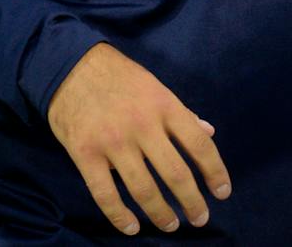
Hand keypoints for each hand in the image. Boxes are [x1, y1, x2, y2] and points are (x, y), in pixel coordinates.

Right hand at [47, 43, 230, 236]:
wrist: (69, 64)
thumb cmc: (118, 77)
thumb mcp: (154, 86)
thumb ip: (180, 113)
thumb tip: (208, 132)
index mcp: (163, 104)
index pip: (198, 144)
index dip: (215, 171)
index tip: (222, 192)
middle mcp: (141, 124)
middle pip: (175, 173)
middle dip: (192, 202)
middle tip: (200, 218)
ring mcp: (112, 141)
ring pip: (144, 189)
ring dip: (161, 214)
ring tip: (170, 225)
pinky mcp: (85, 153)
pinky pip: (105, 194)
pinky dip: (120, 217)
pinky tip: (132, 227)